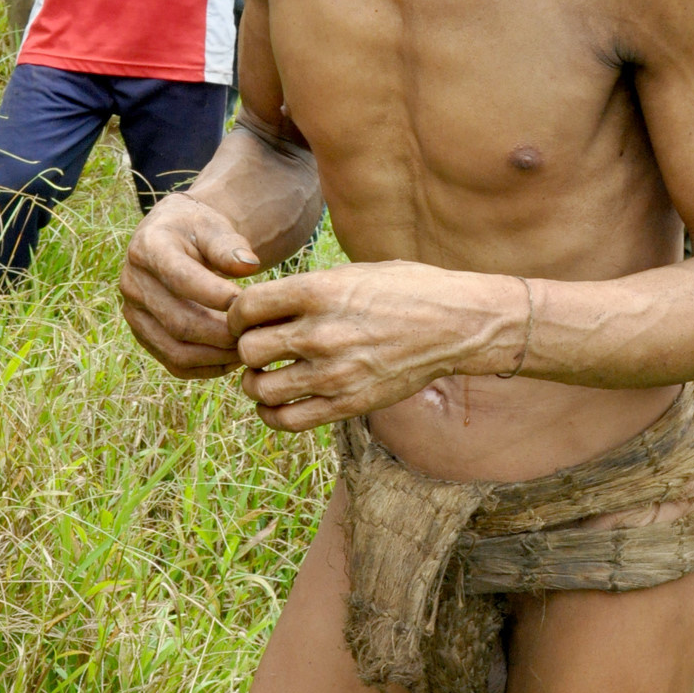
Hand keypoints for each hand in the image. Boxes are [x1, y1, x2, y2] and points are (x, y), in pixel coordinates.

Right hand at [120, 192, 260, 378]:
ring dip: (217, 356)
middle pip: (178, 321)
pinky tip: (234, 358)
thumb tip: (248, 265)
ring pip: (176, 350)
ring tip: (248, 347)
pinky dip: (207, 367)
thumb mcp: (213, 225)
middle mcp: (132, 283)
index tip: (246, 302)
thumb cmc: (198, 229)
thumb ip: (228, 245)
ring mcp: (134, 314)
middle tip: (256, 332)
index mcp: (148, 247)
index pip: (180, 278)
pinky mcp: (144, 335)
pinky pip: (175, 364)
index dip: (214, 294)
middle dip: (222, 332)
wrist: (172, 237)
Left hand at [226, 261, 524, 430]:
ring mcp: (334, 373)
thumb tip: (265, 303)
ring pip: (260, 388)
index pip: (246, 307)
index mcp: (319, 290)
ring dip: (256, 383)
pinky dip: (271, 413)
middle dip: (245, 350)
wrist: (456, 324)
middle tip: (255, 349)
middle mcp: (321, 332)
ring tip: (266, 376)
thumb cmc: (406, 290)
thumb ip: (308, 288)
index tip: (245, 320)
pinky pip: (287, 420)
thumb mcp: (353, 273)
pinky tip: (277, 402)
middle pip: (248, 349)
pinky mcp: (347, 404)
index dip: (236, 315)